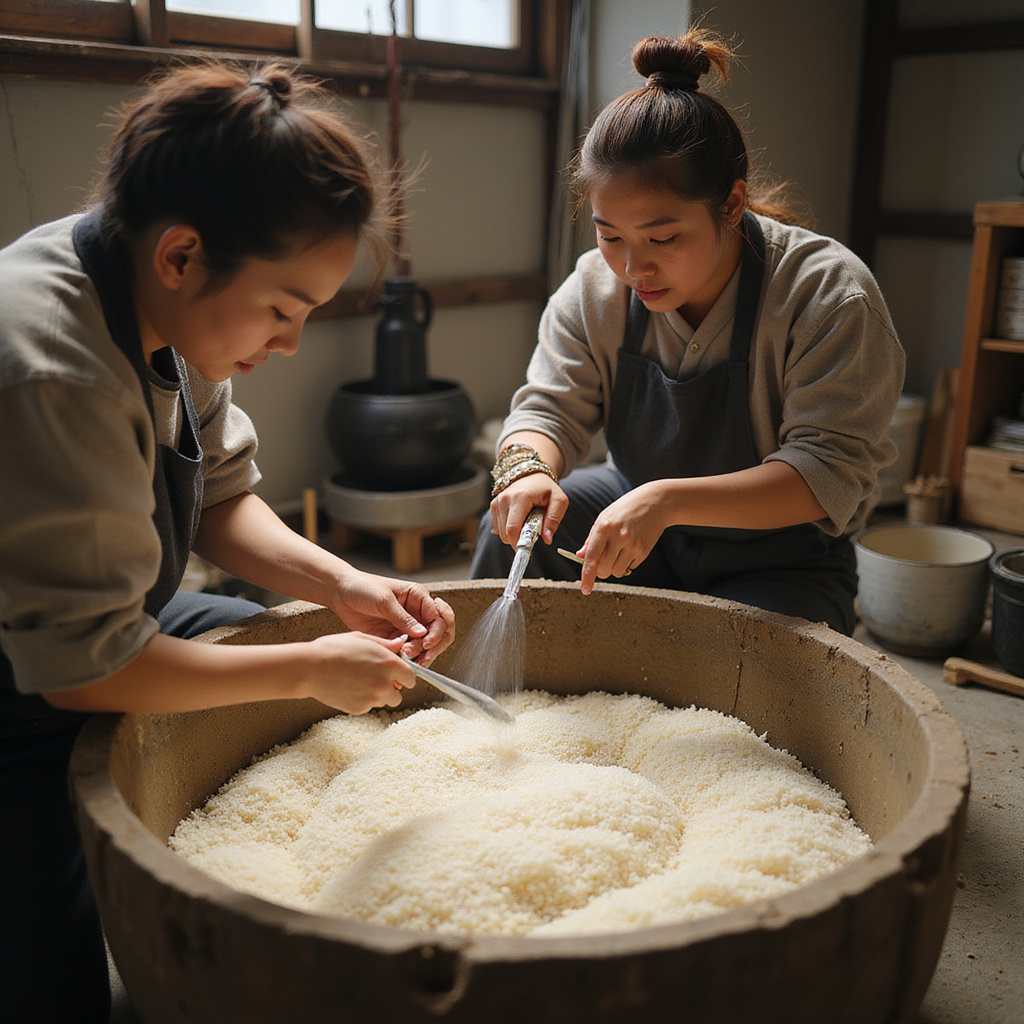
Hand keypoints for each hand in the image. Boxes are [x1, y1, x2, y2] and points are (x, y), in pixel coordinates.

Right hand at [303, 633, 413, 713]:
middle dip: (391, 688)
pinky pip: (368, 706)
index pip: (411, 678)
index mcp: (389, 664)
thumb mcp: (362, 638)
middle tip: (375, 678)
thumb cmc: (334, 649)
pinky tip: (349, 687)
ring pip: (384, 702)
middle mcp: (384, 684)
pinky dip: (362, 700)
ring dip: (377, 694)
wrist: (310, 668)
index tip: (397, 674)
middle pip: (399, 694)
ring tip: (359, 681)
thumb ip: (385, 644)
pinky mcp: (359, 709)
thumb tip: (400, 645)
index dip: (404, 675)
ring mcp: (372, 699)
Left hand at [329, 569, 454, 665]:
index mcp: (419, 597)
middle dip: (434, 646)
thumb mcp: (384, 600)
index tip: (426, 642)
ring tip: (407, 658)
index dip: (437, 631)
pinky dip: (408, 660)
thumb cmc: (363, 587)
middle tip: (422, 656)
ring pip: (425, 646)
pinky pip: (408, 652)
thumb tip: (422, 633)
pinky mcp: (395, 639)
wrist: (341, 593)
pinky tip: (402, 663)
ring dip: (421, 654)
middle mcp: (417, 613)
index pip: (439, 617)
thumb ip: (403, 617)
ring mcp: (407, 627)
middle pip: (439, 633)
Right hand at [490, 475, 568, 546]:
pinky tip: (519, 519)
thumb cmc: (547, 488)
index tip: (528, 550)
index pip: (513, 528)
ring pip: (501, 533)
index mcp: (520, 498)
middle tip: (533, 531)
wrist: (532, 474)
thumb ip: (554, 519)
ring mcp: (497, 502)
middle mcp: (505, 499)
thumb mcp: (559, 500)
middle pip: (506, 533)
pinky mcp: (494, 506)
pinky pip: (499, 528)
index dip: (519, 543)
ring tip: (526, 521)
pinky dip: (509, 529)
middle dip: (519, 539)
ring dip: (515, 534)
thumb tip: (547, 539)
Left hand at [577, 482, 666, 594]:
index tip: (585, 590)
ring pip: (617, 572)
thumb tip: (580, 556)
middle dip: (601, 570)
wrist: (655, 503)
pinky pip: (630, 568)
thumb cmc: (625, 509)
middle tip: (604, 560)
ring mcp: (633, 545)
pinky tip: (630, 547)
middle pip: (604, 570)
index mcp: (604, 527)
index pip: (592, 557)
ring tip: (618, 551)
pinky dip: (627, 563)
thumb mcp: (604, 517)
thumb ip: (591, 538)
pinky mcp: (644, 551)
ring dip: (614, 568)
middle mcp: (619, 537)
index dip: (587, 576)